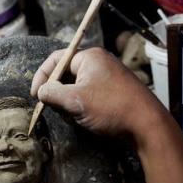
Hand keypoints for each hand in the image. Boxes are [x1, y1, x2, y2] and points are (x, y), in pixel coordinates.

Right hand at [31, 47, 164, 139]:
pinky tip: (84, 119)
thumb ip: (52, 93)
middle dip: (56, 92)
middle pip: (66, 73)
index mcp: (90, 57)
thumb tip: (41, 92)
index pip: (56, 59)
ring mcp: (108, 77)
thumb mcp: (75, 100)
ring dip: (69, 102)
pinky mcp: (113, 92)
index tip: (36, 96)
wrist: (147, 125)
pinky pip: (89, 95)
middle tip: (53, 108)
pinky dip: (81, 106)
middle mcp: (99, 63)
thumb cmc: (111, 108)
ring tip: (72, 116)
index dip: (42, 76)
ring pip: (76, 87)